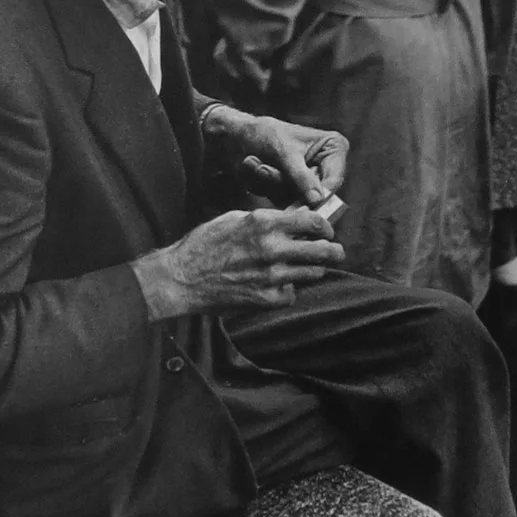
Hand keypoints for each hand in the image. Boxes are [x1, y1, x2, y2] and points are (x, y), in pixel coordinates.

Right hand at [132, 206, 344, 320]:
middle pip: (324, 251)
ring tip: (306, 267)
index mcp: (265, 223)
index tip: (327, 230)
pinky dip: (289, 289)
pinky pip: (292, 294)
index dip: (326, 226)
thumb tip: (295, 216)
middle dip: (334, 251)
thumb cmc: (204, 244)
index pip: (314, 221)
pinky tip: (278, 285)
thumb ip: (267, 219)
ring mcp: (272, 276)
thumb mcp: (235, 219)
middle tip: (335, 252)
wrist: (182, 278)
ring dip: (313, 269)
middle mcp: (273, 249)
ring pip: (314, 273)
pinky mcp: (267, 300)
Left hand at [206, 106, 347, 207]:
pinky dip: (265, 188)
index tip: (303, 203)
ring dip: (271, 184)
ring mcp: (307, 181)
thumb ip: (301, 176)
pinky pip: (282, 201)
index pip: (334, 180)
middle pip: (314, 194)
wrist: (238, 135)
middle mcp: (324, 167)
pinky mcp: (291, 191)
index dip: (319, 195)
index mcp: (333, 148)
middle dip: (284, 184)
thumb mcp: (284, 152)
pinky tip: (256, 168)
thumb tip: (318, 199)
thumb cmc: (265, 133)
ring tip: (257, 164)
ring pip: (296, 199)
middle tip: (263, 169)